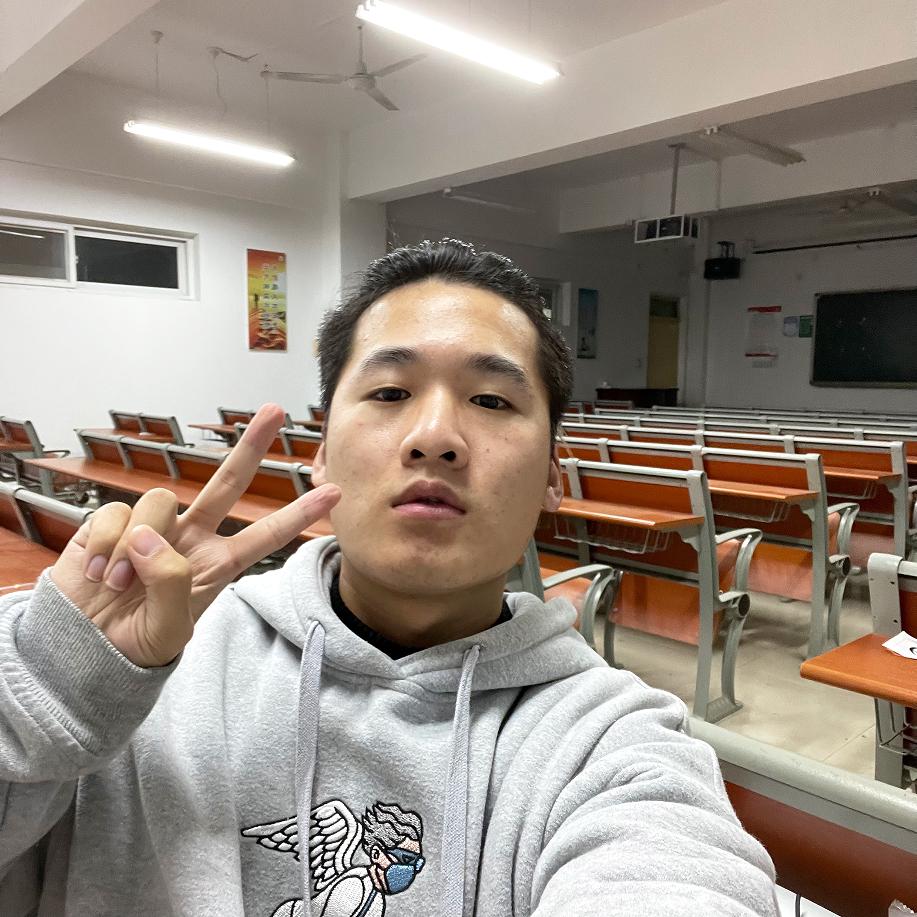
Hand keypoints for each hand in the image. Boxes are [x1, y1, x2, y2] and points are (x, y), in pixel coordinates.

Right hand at [49, 404, 340, 667]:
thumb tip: (151, 536)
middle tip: (274, 411)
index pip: (264, 536)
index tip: (334, 493)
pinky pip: (115, 512)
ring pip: (160, 501)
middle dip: (251, 447)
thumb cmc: (131, 644)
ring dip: (134, 544)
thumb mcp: (167, 631)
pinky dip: (104, 543)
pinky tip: (98, 571)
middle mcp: (189, 538)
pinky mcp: (111, 522)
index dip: (297, 515)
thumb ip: (171, 585)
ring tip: (119, 583)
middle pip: (227, 483)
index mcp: (215, 565)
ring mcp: (151, 527)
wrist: (80, 648)